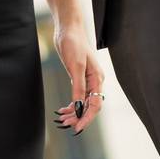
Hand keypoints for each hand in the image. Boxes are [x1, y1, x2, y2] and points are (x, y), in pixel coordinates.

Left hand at [52, 19, 105, 135]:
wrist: (68, 29)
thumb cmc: (74, 44)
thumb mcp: (75, 66)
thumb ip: (78, 87)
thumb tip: (78, 106)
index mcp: (98, 78)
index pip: (95, 104)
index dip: (86, 118)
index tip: (77, 128)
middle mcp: (95, 81)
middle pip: (89, 106)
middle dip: (78, 116)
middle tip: (64, 124)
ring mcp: (87, 79)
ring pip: (83, 102)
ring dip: (74, 112)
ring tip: (62, 119)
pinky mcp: (79, 77)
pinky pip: (78, 96)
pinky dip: (71, 104)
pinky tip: (63, 110)